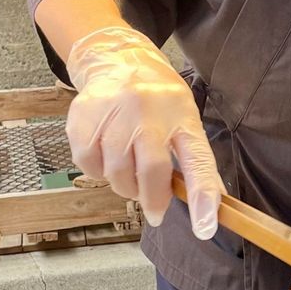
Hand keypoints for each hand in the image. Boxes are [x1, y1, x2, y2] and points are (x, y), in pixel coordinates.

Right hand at [65, 26, 222, 237]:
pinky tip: (107, 157)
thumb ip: (195, 164)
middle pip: (151, 170)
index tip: (205, 229)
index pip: (197, 161)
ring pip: (116, 173)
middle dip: (152, 199)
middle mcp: (147, 111)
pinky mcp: (82, 117)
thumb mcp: (185, 123)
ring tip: (130, 172)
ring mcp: (113, 111)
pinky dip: (98, 172)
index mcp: (182, 117)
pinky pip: (88, 165)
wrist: (117, 60)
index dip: (202, 197)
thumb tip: (208, 209)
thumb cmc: (159, 102)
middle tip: (154, 208)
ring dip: (124, 186)